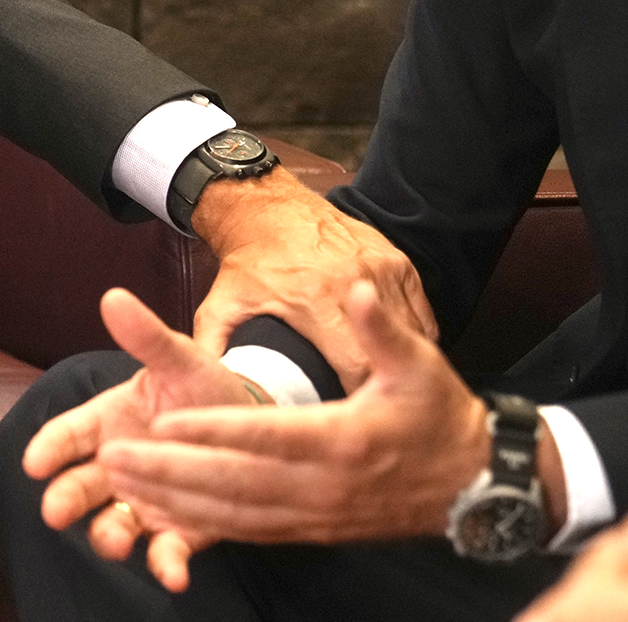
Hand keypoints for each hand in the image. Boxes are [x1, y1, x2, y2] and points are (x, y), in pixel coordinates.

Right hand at [23, 288, 259, 573]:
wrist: (253, 426)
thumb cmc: (204, 388)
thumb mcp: (181, 359)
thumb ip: (147, 337)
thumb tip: (113, 297)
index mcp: (111, 421)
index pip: (69, 433)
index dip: (49, 448)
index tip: (33, 461)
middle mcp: (120, 466)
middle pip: (80, 485)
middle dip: (65, 499)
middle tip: (54, 511)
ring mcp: (145, 501)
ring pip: (114, 523)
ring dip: (109, 536)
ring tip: (115, 542)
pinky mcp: (180, 530)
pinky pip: (168, 551)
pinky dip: (167, 566)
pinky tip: (175, 573)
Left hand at [99, 279, 497, 573]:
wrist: (476, 483)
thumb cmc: (441, 415)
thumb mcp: (419, 362)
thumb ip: (381, 327)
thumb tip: (355, 289)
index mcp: (343, 440)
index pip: (265, 436)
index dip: (212, 431)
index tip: (162, 422)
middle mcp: (322, 486)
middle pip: (233, 484)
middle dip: (169, 474)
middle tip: (113, 460)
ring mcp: (315, 515)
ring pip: (233, 515)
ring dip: (174, 502)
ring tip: (121, 485)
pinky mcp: (312, 530)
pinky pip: (248, 532)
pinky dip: (202, 524)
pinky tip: (164, 513)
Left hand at [191, 169, 435, 390]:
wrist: (268, 205)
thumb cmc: (248, 261)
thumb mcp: (222, 305)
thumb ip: (214, 350)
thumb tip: (207, 396)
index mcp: (316, 299)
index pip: (355, 368)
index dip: (355, 400)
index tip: (348, 421)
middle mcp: (355, 281)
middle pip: (387, 355)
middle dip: (380, 388)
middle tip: (369, 412)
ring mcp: (382, 268)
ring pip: (411, 335)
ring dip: (399, 364)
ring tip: (385, 389)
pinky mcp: (398, 261)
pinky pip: (420, 314)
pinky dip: (412, 338)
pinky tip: (394, 356)